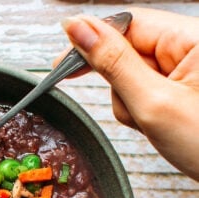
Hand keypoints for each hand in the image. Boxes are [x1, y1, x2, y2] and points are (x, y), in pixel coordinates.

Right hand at [57, 8, 198, 179]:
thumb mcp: (152, 104)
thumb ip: (113, 65)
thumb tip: (79, 30)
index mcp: (194, 36)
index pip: (129, 22)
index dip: (93, 39)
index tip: (63, 59)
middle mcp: (191, 45)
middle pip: (128, 49)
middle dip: (119, 82)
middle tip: (130, 107)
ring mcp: (186, 67)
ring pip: (132, 73)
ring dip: (130, 101)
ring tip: (150, 122)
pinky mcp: (182, 84)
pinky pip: (143, 88)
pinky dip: (139, 108)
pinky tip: (153, 123)